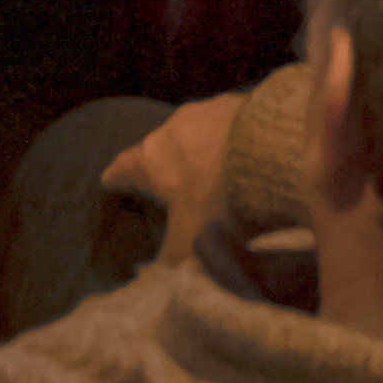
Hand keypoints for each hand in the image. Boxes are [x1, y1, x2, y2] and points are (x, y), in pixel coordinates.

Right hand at [120, 91, 246, 262]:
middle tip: (168, 179)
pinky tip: (245, 154)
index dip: (117, 177)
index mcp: (151, 160)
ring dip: (200, 149)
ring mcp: (207, 111)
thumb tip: (158, 279)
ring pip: (195, 132)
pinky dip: (231, 139)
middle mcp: (172, 129)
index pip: (124, 167)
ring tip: (213, 167)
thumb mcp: (193, 239)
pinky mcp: (240, 102)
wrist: (272, 152)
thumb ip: (172, 258)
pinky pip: (229, 123)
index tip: (109, 179)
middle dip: (162, 163)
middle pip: (159, 147)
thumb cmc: (221, 199)